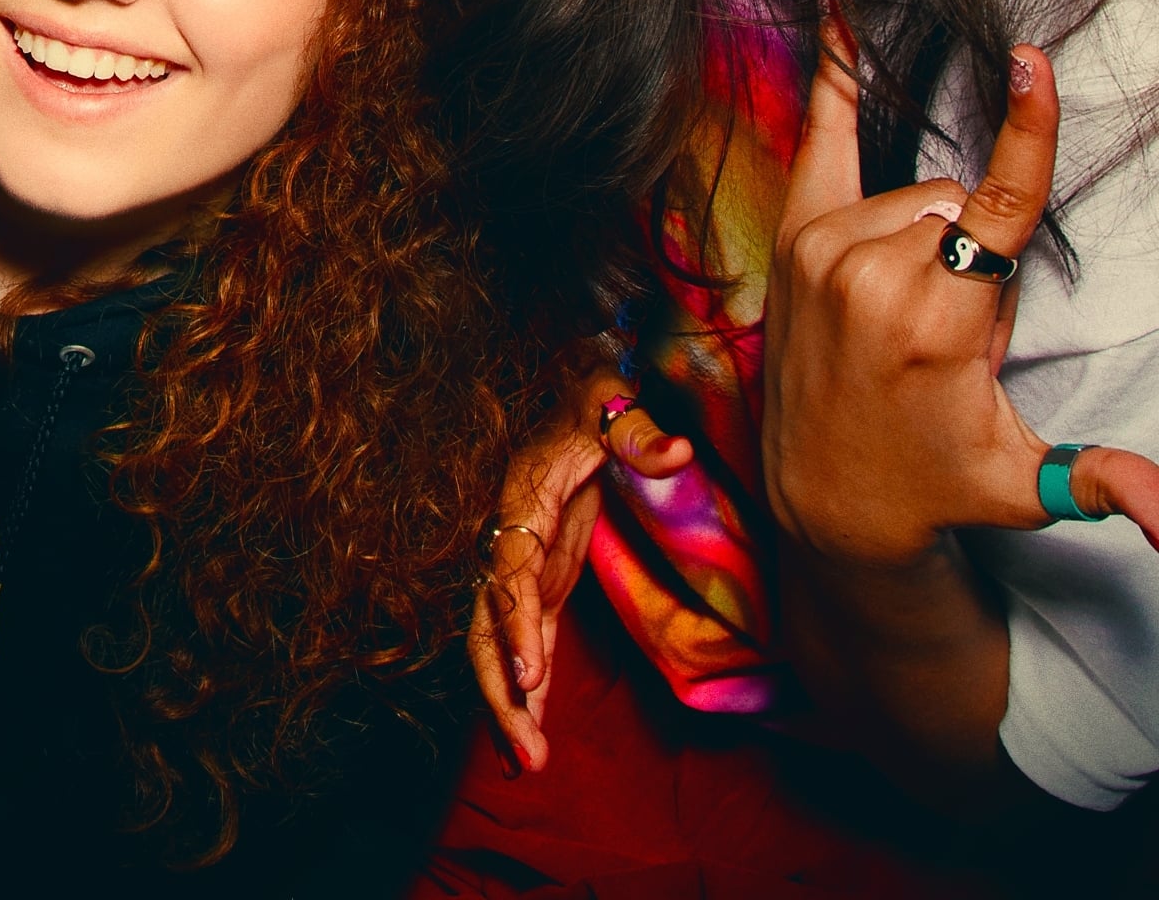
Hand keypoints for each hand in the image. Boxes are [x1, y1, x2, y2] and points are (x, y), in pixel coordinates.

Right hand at [469, 365, 694, 770]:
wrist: (573, 401)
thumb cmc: (595, 399)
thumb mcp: (613, 403)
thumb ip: (638, 431)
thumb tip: (678, 452)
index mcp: (519, 501)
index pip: (507, 569)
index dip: (514, 622)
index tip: (528, 674)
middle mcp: (506, 542)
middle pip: (485, 625)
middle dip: (499, 690)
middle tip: (527, 752)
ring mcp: (518, 569)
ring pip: (495, 646)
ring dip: (507, 704)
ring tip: (529, 763)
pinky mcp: (538, 584)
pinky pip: (524, 644)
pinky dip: (524, 691)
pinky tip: (531, 737)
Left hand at [765, 25, 1158, 562]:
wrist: (826, 499)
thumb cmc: (935, 483)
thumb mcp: (1025, 481)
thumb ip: (1105, 478)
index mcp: (934, 320)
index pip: (998, 206)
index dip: (1025, 133)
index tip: (1033, 62)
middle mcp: (869, 270)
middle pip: (968, 208)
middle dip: (980, 257)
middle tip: (954, 334)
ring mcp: (821, 248)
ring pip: (922, 194)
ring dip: (936, 239)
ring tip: (911, 316)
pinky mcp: (794, 237)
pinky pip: (822, 140)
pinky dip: (837, 79)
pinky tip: (840, 11)